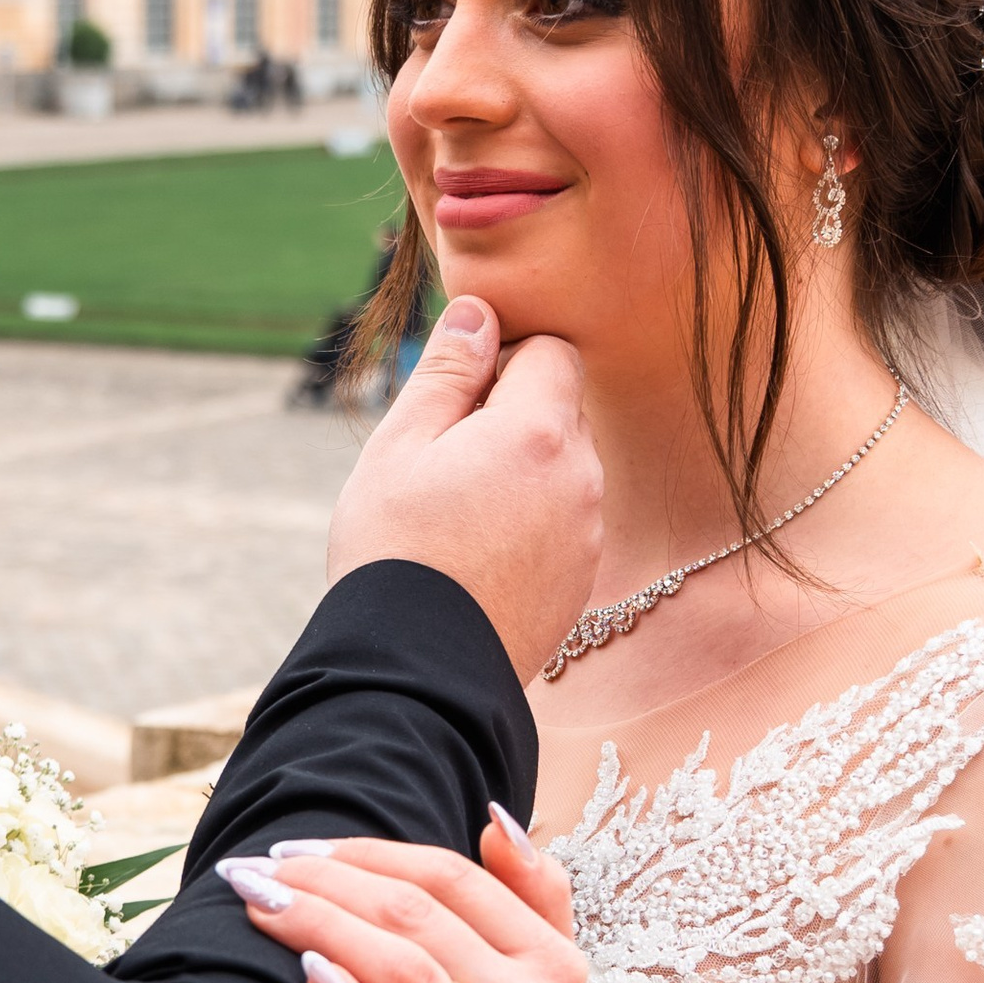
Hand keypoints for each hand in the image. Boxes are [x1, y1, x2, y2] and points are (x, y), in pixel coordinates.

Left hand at [215, 818, 652, 982]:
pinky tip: (304, 973)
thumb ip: (534, 897)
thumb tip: (494, 816)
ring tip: (258, 905)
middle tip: (256, 869)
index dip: (367, 853)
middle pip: (416, 917)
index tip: (297, 848)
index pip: (449, 878)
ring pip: (403, 973)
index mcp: (552, 966)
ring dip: (320, 925)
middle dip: (325, 881)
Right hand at [325, 300, 600, 687]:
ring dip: (520, 470)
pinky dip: (529, 521)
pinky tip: (477, 555)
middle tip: (442, 463)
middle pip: (560, 409)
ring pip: (562, 467)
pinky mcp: (582, 579)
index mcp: (538, 432)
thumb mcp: (399, 446)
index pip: (550, 351)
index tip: (452, 403)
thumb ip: (446, 372)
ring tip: (455, 517)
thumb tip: (478, 312)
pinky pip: (564, 520)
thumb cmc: (395, 549)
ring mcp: (588, 533)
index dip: (501, 361)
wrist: (416, 670)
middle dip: (511, 416)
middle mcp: (581, 477)